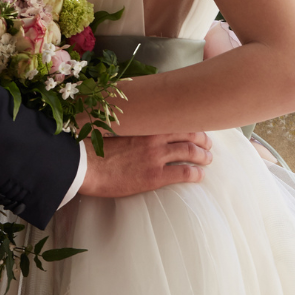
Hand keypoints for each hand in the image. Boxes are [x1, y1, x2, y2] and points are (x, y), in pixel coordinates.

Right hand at [78, 132, 212, 197]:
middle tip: (208, 143)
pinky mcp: (155, 175)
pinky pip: (183, 172)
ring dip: (203, 155)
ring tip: (208, 159)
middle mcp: (155, 136)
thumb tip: (138, 123)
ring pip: (190, 151)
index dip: (189, 123)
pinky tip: (200, 175)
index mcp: (146, 124)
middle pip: (188, 133)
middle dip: (202, 138)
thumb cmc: (96, 146)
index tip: (195, 125)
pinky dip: (195, 173)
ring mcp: (156, 156)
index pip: (175, 118)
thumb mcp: (116, 128)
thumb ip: (132, 125)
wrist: (86, 164)